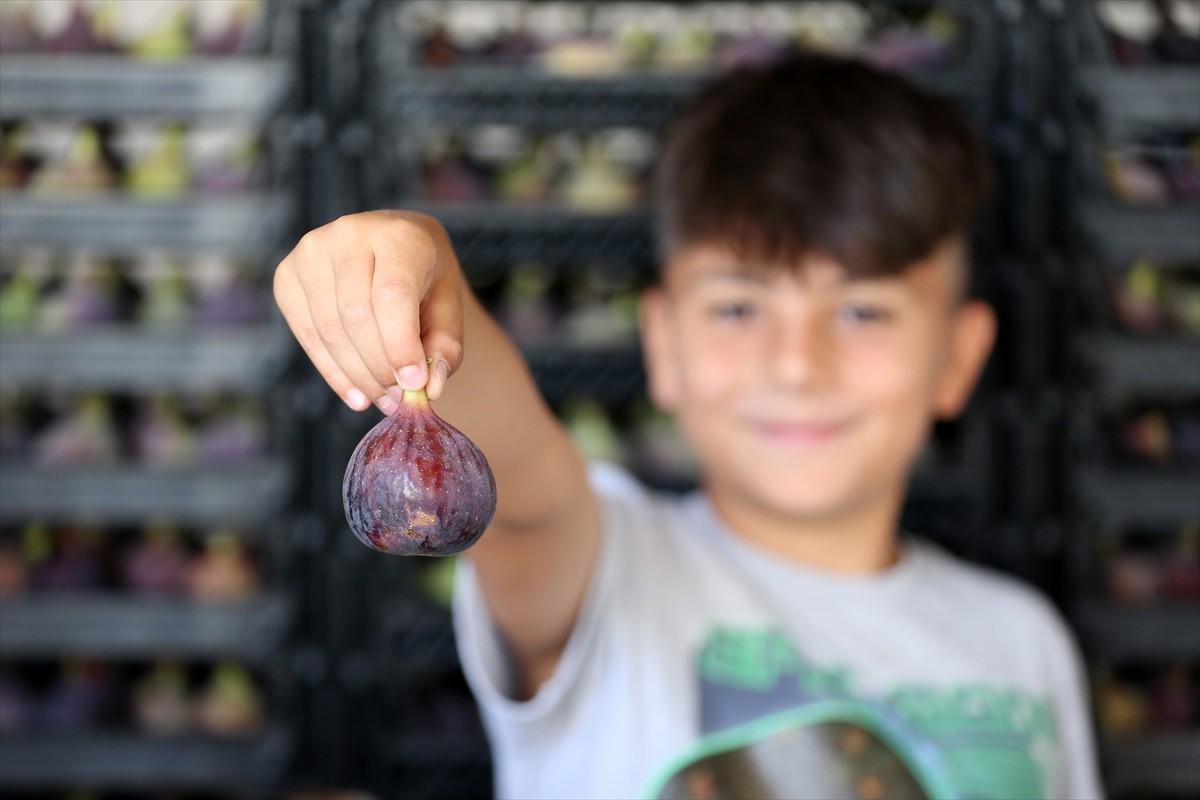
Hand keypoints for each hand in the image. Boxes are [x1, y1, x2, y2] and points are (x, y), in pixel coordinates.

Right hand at [273, 211, 464, 412]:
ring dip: (357, 376)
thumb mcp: (448, 308)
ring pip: (329, 329)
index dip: (400, 345)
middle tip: (398, 399)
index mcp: (399, 234)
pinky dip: (333, 373)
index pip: (391, 294)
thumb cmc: (425, 282)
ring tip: (382, 399)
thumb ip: (445, 347)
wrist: (393, 251)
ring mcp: (312, 251)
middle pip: (356, 315)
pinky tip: (357, 395)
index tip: (414, 385)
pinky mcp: (287, 275)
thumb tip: (431, 387)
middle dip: (379, 367)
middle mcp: (350, 233)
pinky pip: (307, 334)